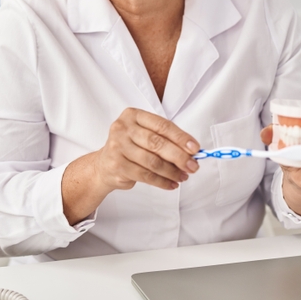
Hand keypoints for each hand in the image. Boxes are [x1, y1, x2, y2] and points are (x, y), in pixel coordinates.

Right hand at [61, 108, 198, 223]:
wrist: (104, 165)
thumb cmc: (130, 147)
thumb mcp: (144, 135)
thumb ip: (165, 139)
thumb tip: (191, 152)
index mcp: (133, 115)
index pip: (162, 125)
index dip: (181, 137)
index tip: (195, 148)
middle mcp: (123, 128)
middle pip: (157, 143)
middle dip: (179, 156)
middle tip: (192, 166)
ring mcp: (117, 146)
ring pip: (152, 161)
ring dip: (172, 171)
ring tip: (183, 176)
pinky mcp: (117, 165)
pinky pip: (146, 175)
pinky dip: (162, 182)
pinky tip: (171, 184)